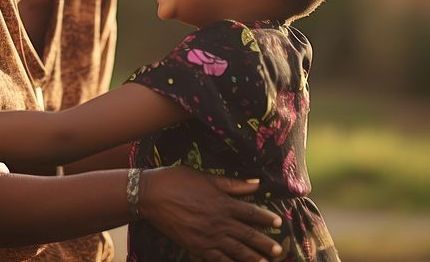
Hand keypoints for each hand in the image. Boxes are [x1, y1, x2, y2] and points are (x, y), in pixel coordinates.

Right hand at [141, 166, 282, 260]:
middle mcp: (218, 223)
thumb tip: (256, 183)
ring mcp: (207, 237)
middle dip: (264, 244)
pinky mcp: (195, 247)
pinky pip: (216, 259)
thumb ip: (232, 184)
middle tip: (278, 252)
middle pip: (247, 235)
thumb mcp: (207, 177)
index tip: (278, 223)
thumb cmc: (178, 180)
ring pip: (235, 251)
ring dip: (251, 258)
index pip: (251, 213)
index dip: (266, 218)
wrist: (151, 196)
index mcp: (223, 203)